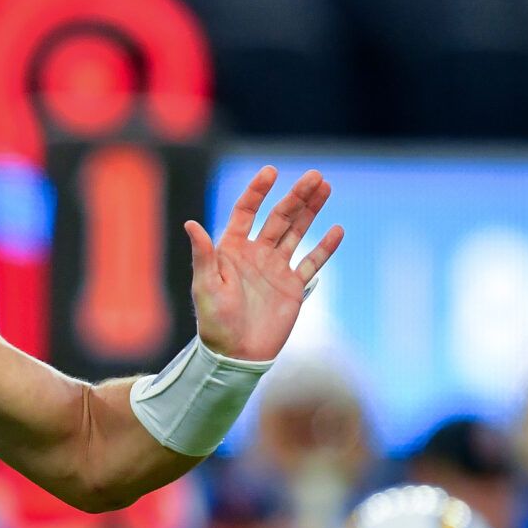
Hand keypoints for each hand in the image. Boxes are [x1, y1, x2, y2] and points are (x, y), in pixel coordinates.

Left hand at [186, 165, 342, 362]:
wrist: (235, 355)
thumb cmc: (214, 322)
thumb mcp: (205, 287)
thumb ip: (203, 255)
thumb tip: (191, 224)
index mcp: (231, 250)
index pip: (245, 212)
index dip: (257, 191)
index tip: (270, 172)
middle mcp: (255, 254)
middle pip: (278, 217)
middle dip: (296, 196)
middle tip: (314, 176)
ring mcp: (275, 269)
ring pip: (296, 232)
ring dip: (311, 211)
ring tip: (325, 188)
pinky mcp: (292, 287)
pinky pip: (311, 263)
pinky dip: (324, 247)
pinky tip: (336, 229)